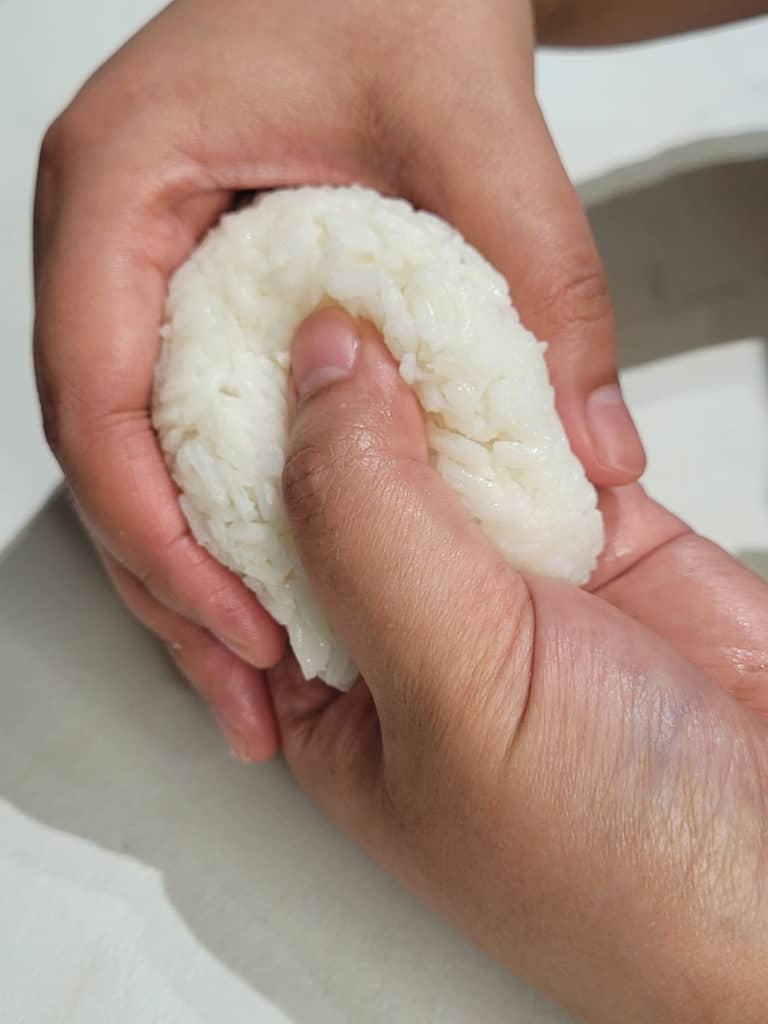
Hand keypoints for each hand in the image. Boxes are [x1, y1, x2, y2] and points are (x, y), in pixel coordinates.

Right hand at [33, 0, 644, 758]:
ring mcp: (136, 270)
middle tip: (242, 682)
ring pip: (133, 449)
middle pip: (101, 446)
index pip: (96, 391)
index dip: (152, 528)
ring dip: (186, 562)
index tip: (231, 621)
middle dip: (164, 576)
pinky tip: (275, 572)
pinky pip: (180, 422)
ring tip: (252, 665)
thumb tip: (595, 455)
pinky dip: (221, 506)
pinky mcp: (188, 296)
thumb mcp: (477, 125)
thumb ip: (540, 288)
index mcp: (123, 183)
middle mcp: (104, 238)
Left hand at [270, 308, 767, 1023]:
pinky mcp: (584, 540)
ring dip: (434, 374)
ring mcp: (495, 576)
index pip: (249, 535)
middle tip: (329, 269)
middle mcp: (401, 625)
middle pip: (344, 473)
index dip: (245, 430)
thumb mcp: (452, 690)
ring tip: (406, 279)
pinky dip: (523, 389)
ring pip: (440, 441)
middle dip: (342, 385)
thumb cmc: (618, 861)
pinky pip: (533, 436)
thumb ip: (371, 528)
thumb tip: (319, 379)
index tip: (241, 319)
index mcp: (328, 687)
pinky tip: (498, 337)